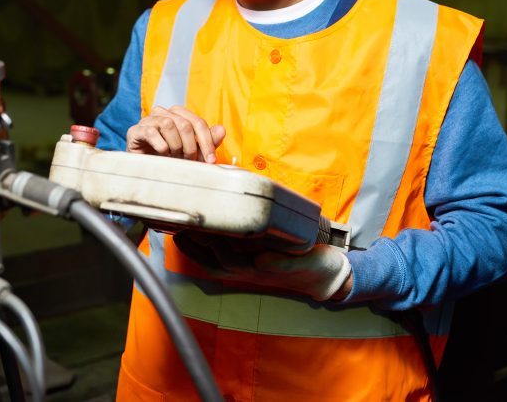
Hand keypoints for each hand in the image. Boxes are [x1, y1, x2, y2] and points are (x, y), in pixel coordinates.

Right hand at [126, 106, 225, 162]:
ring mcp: (148, 120)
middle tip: (188, 161)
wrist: (144, 169)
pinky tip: (161, 155)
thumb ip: (207, 140)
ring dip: (175, 146)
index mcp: (177, 114)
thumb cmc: (170, 158)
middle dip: (191, 147)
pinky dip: (161, 147)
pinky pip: (152, 133)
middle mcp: (163, 112)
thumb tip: (222, 129)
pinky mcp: (135, 130)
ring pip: (169, 125)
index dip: (207, 142)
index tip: (211, 160)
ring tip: (173, 158)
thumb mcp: (193, 151)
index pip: (198, 122)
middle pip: (185, 124)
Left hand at [175, 234, 351, 301]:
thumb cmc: (317, 268)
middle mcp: (251, 271)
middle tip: (178, 229)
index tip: (197, 233)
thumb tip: (262, 260)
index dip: (210, 249)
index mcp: (261, 270)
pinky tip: (201, 237)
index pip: (227, 262)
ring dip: (197, 250)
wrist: (328, 277)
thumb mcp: (306, 263)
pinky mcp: (253, 261)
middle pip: (214, 263)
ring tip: (181, 232)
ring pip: (216, 263)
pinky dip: (209, 251)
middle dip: (195, 249)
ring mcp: (251, 267)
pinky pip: (224, 259)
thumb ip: (285, 261)